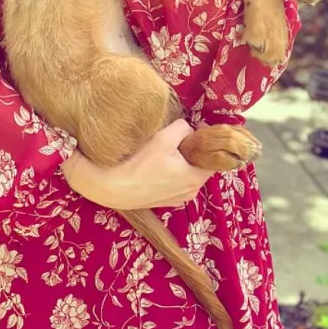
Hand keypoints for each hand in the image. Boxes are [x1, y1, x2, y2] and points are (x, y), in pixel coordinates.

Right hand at [62, 119, 212, 209]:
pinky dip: (169, 173)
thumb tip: (189, 129)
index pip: (212, 157)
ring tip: (162, 151)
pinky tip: (153, 166)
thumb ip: (183, 128)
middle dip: (190, 150)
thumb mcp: (164, 138)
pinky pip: (173, 182)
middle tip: (175, 137)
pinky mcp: (163, 202)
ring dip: (179, 162)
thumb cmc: (141, 164)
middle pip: (198, 165)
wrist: (114, 189)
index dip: (206, 140)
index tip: (196, 127)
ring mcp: (177, 199)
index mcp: (196, 178)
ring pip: (185, 174)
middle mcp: (190, 192)